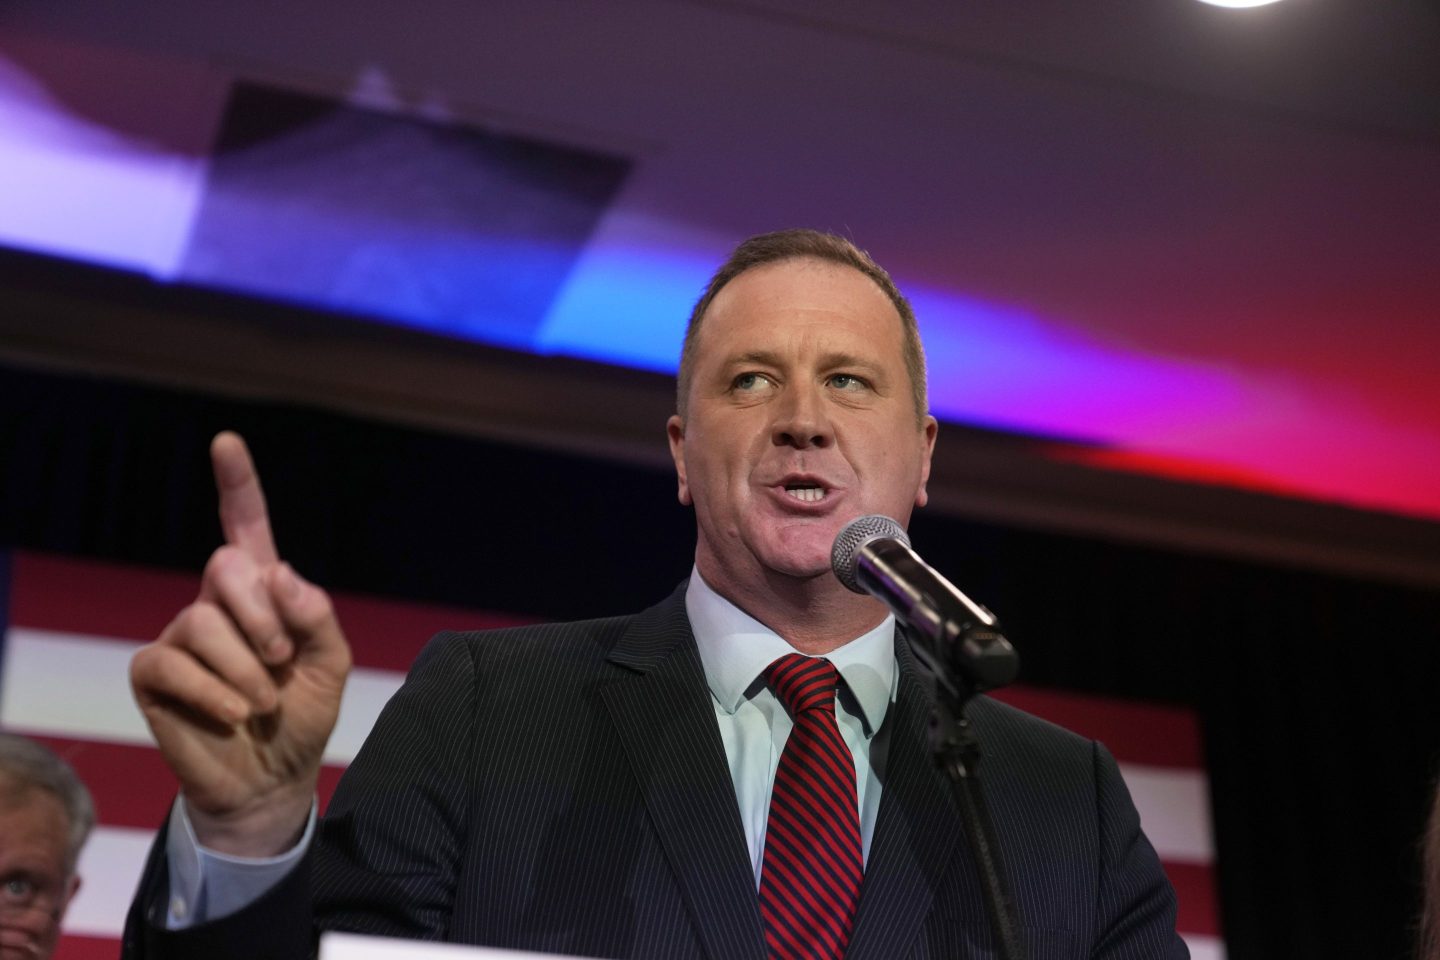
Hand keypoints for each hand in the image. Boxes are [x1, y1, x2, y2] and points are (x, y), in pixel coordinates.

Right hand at [130, 432, 350, 855]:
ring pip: (203, 620)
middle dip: (264, 618)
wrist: (273, 778)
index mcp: (263, 591)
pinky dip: (213, 691)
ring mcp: (182, 635)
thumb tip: (278, 574)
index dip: (237, 483)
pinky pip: (172, 661)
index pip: (246, 526)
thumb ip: (316, 615)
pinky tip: (233, 713)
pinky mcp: (154, 672)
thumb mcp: (331, 664)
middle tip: (283, 662)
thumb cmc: (301, 715)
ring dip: (247, 669)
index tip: (226, 442)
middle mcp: (218, 603)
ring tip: (260, 701)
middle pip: (225, 568)